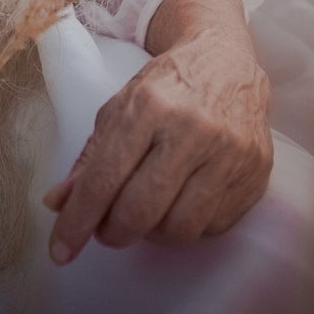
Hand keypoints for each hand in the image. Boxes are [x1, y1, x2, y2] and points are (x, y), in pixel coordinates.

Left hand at [42, 0, 271, 264]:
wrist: (226, 62)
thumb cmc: (165, 88)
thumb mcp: (119, 109)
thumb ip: (90, 159)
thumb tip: (57, 204)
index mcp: (148, 107)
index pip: (105, 178)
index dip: (78, 221)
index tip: (60, 251)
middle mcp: (191, 129)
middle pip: (141, 211)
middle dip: (114, 232)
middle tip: (106, 229)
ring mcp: (229, 153)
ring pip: (180, 229)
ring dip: (152, 234)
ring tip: (144, 215)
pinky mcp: (256, 174)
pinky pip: (213, 228)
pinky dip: (188, 226)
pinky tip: (179, 205)